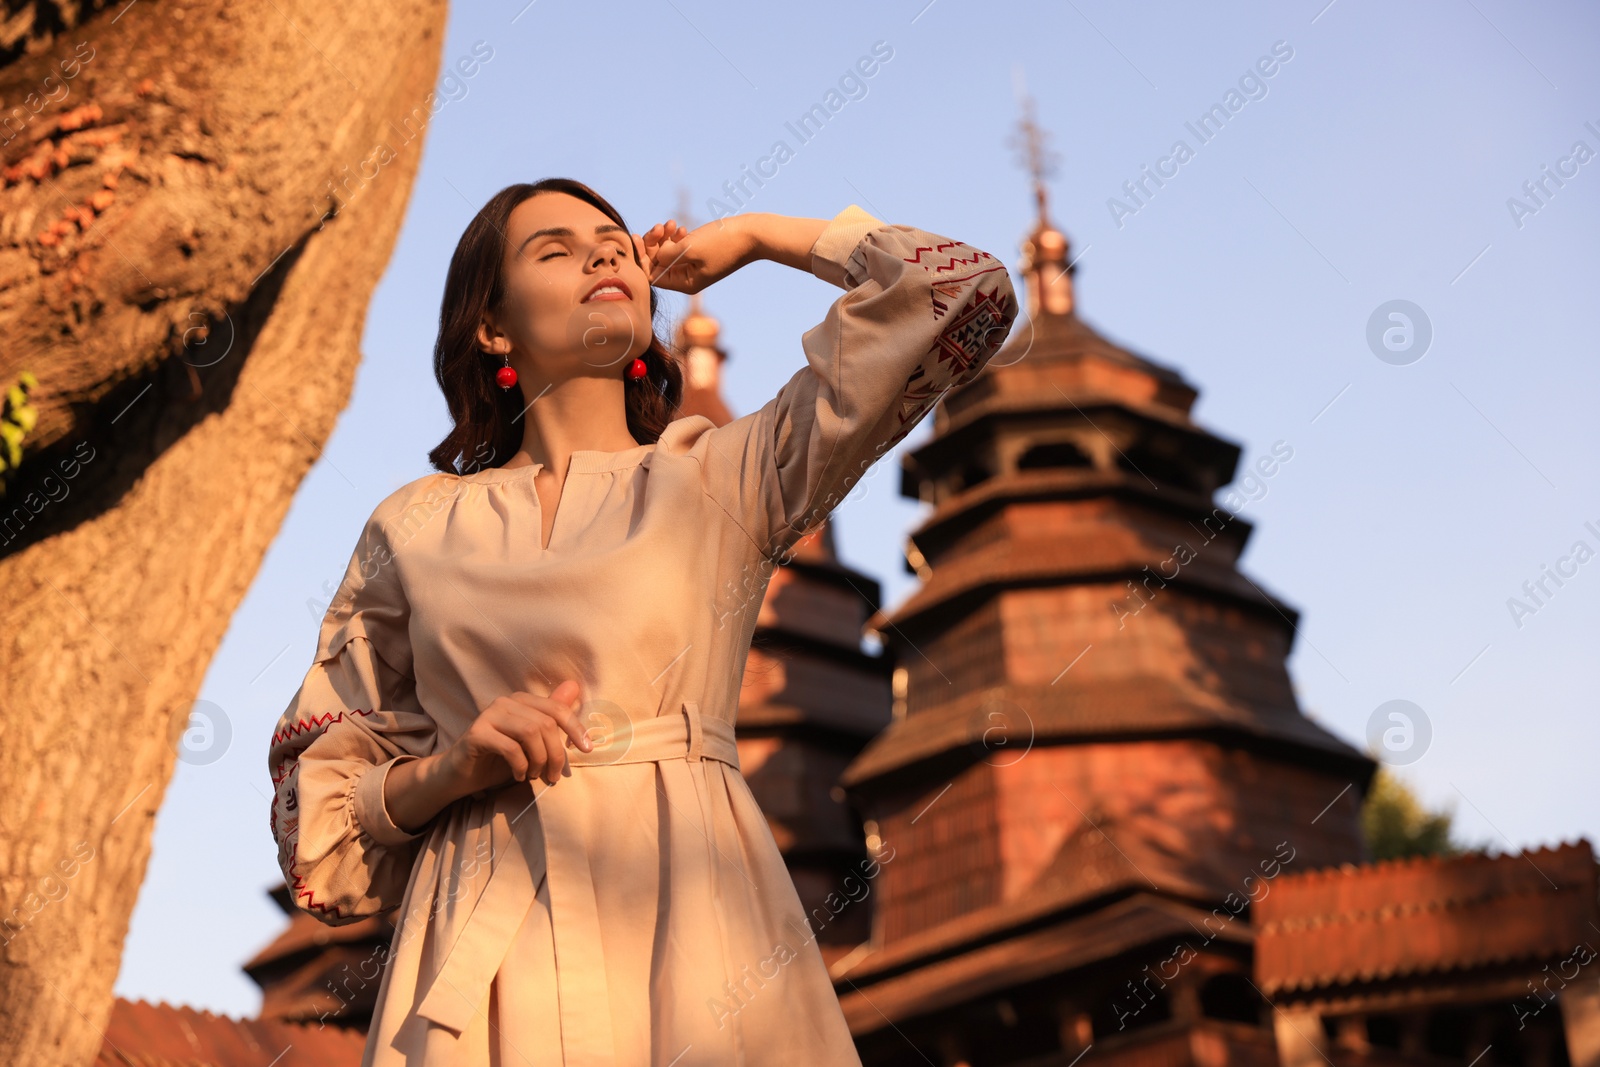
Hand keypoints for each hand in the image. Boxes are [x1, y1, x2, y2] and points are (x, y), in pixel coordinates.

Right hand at [440, 680, 592, 791]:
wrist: (460, 775)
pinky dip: (520, 765)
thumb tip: (574, 686)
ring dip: (539, 760)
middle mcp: (505, 702)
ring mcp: (489, 715)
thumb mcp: (531, 741)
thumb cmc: (499, 758)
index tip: (587, 750)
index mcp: (521, 701)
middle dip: (556, 753)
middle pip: (546, 723)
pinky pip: (510, 748)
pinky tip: (518, 776)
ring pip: (530, 733)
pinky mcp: (477, 734)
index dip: (576, 729)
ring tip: (534, 775)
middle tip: (553, 776)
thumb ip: (551, 717)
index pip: (557, 709)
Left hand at [637, 216, 757, 294]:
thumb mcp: (689, 248)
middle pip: (658, 264)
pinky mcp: (699, 253)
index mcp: (685, 284)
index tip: (636, 238)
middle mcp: (688, 278)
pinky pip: (678, 246)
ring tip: (670, 224)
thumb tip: (652, 257)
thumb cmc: (722, 242)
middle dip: (653, 245)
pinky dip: (674, 236)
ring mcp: (694, 265)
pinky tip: (678, 227)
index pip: (653, 276)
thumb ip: (666, 254)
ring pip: (666, 253)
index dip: (642, 258)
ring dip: (663, 237)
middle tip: (657, 227)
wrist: (751, 234)